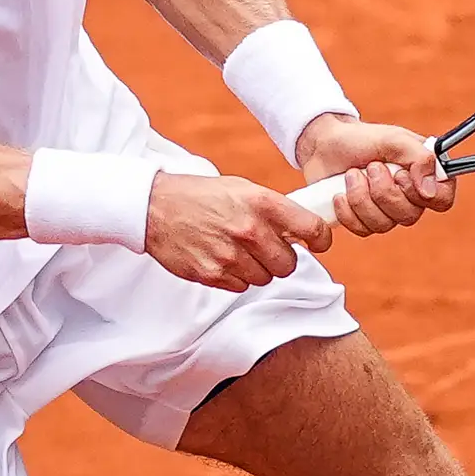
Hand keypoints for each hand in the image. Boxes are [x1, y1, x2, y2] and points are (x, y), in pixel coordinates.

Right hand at [144, 171, 332, 290]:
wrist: (154, 207)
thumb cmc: (201, 196)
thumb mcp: (242, 189)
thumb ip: (273, 209)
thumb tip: (302, 232)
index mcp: (262, 203)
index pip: (311, 229)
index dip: (320, 240)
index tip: (317, 243)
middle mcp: (249, 230)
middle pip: (288, 264)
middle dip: (279, 258)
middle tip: (263, 248)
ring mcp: (230, 255)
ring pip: (264, 278)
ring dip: (255, 269)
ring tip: (235, 250)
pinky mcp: (212, 274)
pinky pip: (240, 286)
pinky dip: (234, 277)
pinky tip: (219, 258)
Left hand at [293, 114, 455, 235]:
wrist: (324, 146)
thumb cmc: (362, 139)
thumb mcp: (393, 139)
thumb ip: (419, 158)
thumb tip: (429, 190)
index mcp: (424, 175)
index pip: (443, 200)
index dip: (424, 195)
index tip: (402, 175)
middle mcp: (410, 197)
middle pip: (409, 216)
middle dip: (383, 191)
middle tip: (371, 166)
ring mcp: (386, 212)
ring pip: (383, 225)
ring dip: (362, 198)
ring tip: (352, 174)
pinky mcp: (363, 221)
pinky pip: (362, 230)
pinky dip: (347, 211)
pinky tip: (340, 193)